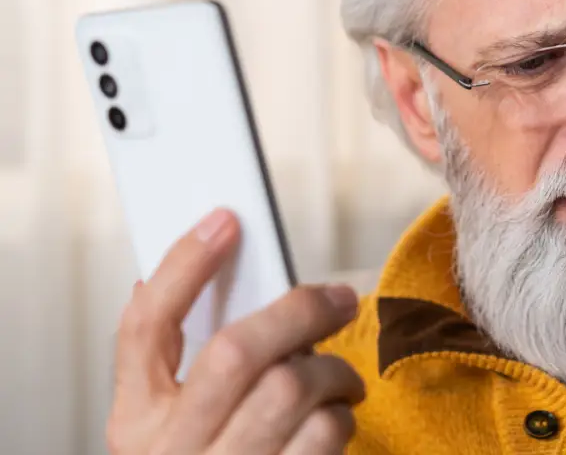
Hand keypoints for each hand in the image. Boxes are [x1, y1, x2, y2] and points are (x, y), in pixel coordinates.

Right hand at [106, 209, 364, 454]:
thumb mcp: (174, 428)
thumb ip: (180, 368)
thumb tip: (184, 279)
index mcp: (137, 424)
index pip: (144, 328)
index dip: (183, 267)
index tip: (225, 221)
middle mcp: (172, 453)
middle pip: (236, 351)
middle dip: (299, 311)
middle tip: (338, 300)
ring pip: (291, 387)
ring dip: (332, 371)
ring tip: (338, 377)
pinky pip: (324, 435)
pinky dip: (341, 417)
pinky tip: (336, 420)